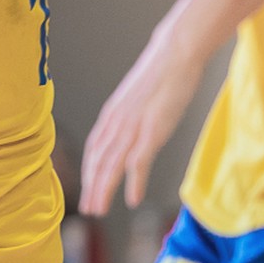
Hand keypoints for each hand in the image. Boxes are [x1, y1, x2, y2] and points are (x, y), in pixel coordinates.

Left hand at [80, 30, 207, 215]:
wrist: (175, 53)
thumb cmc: (161, 73)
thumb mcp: (139, 96)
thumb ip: (132, 113)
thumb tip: (132, 125)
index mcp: (112, 114)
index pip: (94, 148)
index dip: (89, 171)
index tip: (87, 188)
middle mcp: (116, 122)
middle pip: (98, 161)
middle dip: (92, 186)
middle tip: (88, 209)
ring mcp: (133, 127)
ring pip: (112, 165)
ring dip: (104, 190)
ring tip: (99, 210)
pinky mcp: (152, 130)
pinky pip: (138, 162)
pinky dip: (133, 183)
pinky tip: (131, 200)